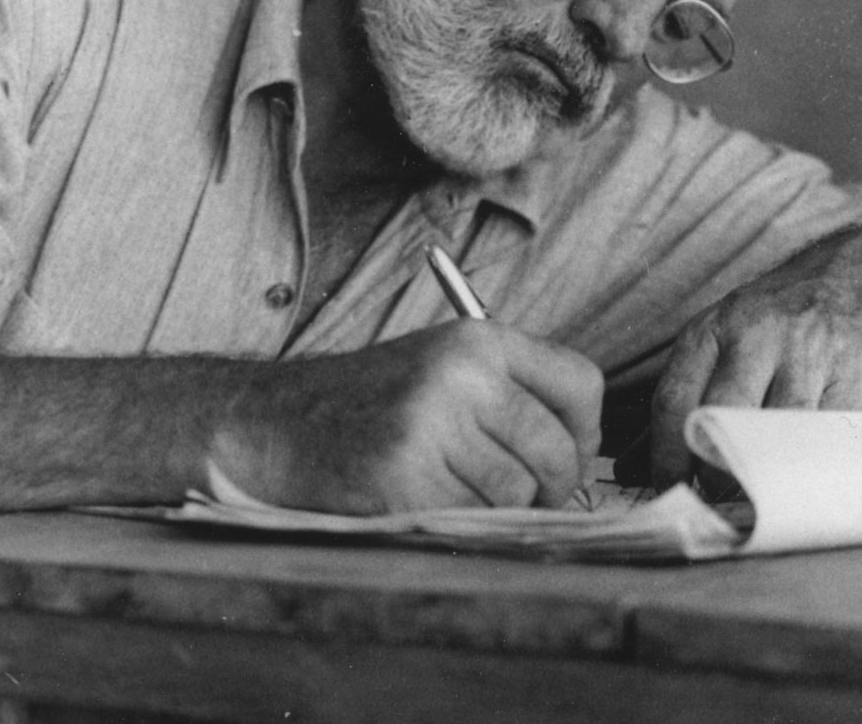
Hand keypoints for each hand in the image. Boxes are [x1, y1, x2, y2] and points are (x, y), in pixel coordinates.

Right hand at [208, 322, 602, 513]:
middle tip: (528, 496)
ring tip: (461, 492)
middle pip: (558, 449)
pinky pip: (471, 519)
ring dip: (500, 509)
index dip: (585, 431)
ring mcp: (431, 427)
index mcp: (477, 340)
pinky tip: (426, 501)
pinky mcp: (404, 480)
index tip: (568, 452)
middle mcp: (461, 375)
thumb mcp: (443, 366)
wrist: (276, 423)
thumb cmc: (371, 403)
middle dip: (553, 487)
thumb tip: (585, 451)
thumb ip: (511, 391)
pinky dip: (459, 523)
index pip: (582, 383)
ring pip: (518, 492)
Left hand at [649, 226, 861, 488]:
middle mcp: (755, 334)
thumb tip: (631, 466)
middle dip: (711, 471)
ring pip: (774, 428)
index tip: (668, 494)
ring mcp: (807, 351)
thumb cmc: (786, 316)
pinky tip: (798, 477)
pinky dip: (807, 462)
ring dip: (761, 473)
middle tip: (712, 505)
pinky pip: (824, 431)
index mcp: (713, 328)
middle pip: (719, 416)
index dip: (665, 458)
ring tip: (753, 498)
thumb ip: (685, 398)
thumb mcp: (727, 337)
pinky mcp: (853, 371)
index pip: (673, 401)